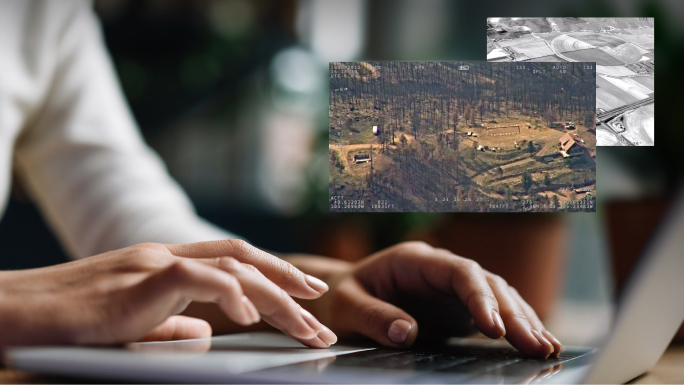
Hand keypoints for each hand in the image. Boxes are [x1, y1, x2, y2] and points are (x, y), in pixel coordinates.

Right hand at [0, 240, 335, 347]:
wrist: (15, 314)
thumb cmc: (66, 324)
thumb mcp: (131, 325)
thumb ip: (170, 325)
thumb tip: (206, 333)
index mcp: (167, 264)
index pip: (233, 260)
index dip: (274, 273)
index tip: (306, 293)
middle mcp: (167, 255)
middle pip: (244, 261)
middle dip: (290, 284)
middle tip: (323, 310)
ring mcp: (154, 262)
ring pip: (233, 268)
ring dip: (276, 298)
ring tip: (307, 325)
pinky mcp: (139, 279)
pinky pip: (197, 279)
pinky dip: (230, 294)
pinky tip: (251, 319)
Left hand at [291, 242, 561, 357]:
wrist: (342, 295)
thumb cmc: (341, 297)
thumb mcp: (346, 306)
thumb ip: (373, 316)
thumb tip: (406, 333)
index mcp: (415, 261)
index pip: (458, 272)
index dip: (480, 297)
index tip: (493, 327)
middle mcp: (440, 269)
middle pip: (486, 283)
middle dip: (513, 313)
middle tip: (535, 345)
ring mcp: (452, 287)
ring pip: (497, 295)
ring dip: (523, 320)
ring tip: (546, 347)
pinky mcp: (457, 307)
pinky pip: (493, 312)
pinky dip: (515, 326)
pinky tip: (536, 343)